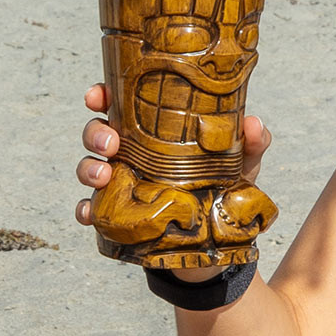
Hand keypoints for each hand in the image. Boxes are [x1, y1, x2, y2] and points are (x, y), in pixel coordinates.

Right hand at [72, 80, 270, 230]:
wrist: (220, 240)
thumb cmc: (223, 188)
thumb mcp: (241, 163)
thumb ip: (250, 143)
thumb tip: (251, 124)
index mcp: (152, 131)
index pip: (120, 105)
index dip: (103, 95)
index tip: (100, 96)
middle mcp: (131, 153)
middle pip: (97, 133)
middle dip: (95, 133)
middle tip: (111, 143)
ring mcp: (121, 184)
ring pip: (89, 168)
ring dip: (88, 168)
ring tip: (103, 175)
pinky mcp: (118, 216)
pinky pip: (90, 209)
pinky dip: (84, 209)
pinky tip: (90, 212)